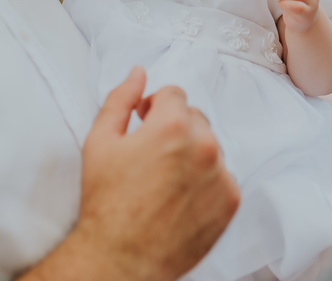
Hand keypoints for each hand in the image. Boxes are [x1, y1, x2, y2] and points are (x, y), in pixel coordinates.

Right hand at [66, 67, 239, 280]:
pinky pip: (222, 176)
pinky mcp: (230, 201)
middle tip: (150, 156)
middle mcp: (204, 145)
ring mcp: (221, 174)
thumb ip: (120, 99)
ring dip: (191, 154)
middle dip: (173, 129)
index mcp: (173, 125)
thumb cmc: (106, 203)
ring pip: (210, 147)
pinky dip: (205, 181)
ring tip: (163, 180)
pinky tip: (179, 197)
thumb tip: (138, 73)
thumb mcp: (100, 141)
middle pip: (194, 118)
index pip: (174, 94)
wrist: (120, 258)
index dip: (153, 108)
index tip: (143, 124)